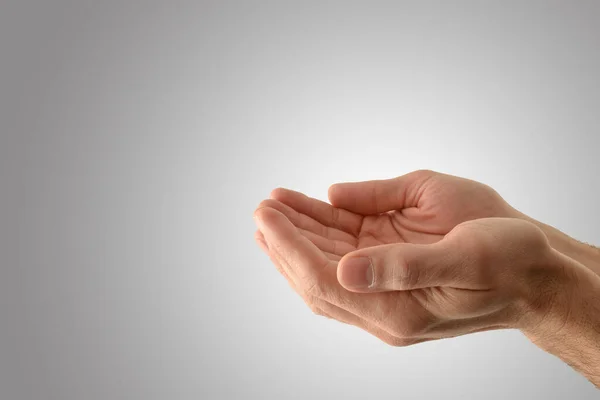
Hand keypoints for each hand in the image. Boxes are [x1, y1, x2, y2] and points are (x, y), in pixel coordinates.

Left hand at [254, 205, 569, 345]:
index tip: (267, 215)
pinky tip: (309, 211)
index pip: (324, 280)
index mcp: (398, 311)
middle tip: (262, 209)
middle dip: (285, 241)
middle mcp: (384, 307)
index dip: (291, 247)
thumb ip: (404, 266)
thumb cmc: (511, 262)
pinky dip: (325, 231)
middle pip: (317, 275)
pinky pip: (348, 253)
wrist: (537, 274)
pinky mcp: (392, 271)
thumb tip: (345, 270)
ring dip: (299, 236)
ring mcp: (386, 290)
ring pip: (328, 264)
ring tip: (273, 208)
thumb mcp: (466, 258)